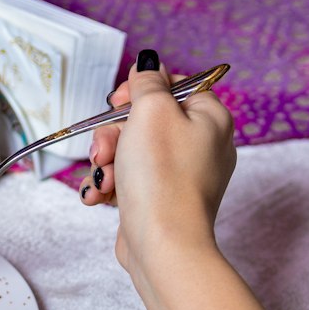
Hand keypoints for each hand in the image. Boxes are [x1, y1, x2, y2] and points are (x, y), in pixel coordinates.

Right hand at [79, 51, 236, 284]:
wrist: (162, 245)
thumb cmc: (161, 179)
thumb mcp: (150, 112)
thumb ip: (147, 82)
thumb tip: (148, 64)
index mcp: (209, 117)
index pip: (173, 85)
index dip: (139, 91)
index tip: (116, 103)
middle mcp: (199, 145)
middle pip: (144, 122)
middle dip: (113, 136)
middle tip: (103, 151)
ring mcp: (179, 177)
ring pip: (130, 155)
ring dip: (106, 165)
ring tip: (101, 181)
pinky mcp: (159, 203)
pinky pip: (129, 183)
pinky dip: (110, 188)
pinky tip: (99, 197)